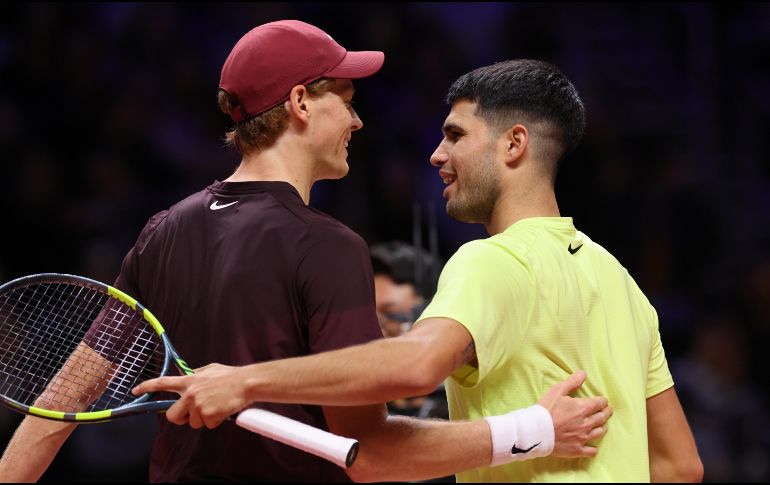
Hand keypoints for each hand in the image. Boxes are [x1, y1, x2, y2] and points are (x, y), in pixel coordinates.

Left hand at [132, 363, 250, 428]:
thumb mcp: (210, 369)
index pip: (162, 382)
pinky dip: (215, 421)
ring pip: (194, 422)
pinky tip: (223, 410)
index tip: (135, 390)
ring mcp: (198, 405)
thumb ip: (197, 374)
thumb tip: (190, 375)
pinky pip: (208, 425)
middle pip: (172, 415)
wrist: (246, 383)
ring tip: (217, 406)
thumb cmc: (231, 376)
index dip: (147, 386)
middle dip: (180, 418)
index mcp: (190, 381)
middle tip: (192, 414)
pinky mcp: (208, 416)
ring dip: (204, 418)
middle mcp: (190, 393)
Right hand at [537, 371, 611, 457]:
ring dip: (602, 427)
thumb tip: (583, 374)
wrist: (536, 431)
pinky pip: (592, 451)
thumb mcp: (557, 391)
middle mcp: (587, 423)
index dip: (603, 401)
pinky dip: (594, 448)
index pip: (601, 403)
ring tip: (601, 425)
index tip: (602, 401)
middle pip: (603, 417)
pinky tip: (592, 446)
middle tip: (606, 411)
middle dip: (606, 412)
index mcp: (583, 408)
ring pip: (600, 432)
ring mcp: (583, 438)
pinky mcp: (578, 449)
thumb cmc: (546, 409)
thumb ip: (572, 382)